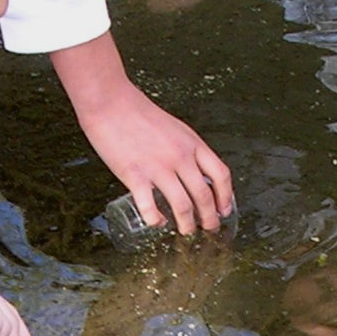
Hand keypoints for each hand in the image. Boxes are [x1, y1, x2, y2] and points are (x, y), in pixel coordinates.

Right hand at [83, 79, 234, 235]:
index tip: (224, 210)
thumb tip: (196, 172)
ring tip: (186, 232)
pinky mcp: (135, 175)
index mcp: (192, 144)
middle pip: (204, 196)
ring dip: (187, 225)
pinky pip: (150, 206)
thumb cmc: (140, 113)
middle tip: (208, 229)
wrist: (111, 103)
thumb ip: (188, 149)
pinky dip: (155, 220)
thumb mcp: (176, 128)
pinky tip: (156, 222)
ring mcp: (158, 167)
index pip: (220, 175)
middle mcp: (180, 157)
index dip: (225, 197)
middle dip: (210, 219)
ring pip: (182, 206)